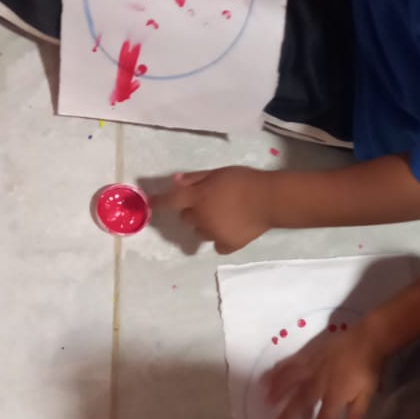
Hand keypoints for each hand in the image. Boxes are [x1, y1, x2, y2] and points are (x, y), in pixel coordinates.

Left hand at [155, 167, 271, 253]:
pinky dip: (221, 240)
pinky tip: (231, 231)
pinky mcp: (228, 245)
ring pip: (200, 233)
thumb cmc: (244, 180)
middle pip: (186, 218)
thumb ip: (195, 178)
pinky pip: (217, 246)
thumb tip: (175, 182)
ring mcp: (213, 234)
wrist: (269, 200)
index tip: (150, 205)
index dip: (158, 203)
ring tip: (223, 217)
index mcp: (196, 198)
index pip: (170, 201)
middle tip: (208, 203)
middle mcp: (200, 218)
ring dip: (206, 225)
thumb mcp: (218, 172)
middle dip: (192, 211)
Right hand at [266, 320, 382, 418]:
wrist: (366, 339)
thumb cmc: (368, 369)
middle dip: (289, 415)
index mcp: (335, 395)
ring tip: (266, 402)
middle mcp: (319, 383)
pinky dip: (277, 370)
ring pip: (291, 381)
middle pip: (301, 401)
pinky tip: (266, 376)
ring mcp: (311, 367)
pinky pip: (289, 363)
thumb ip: (357, 415)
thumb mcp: (367, 394)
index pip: (324, 418)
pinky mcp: (307, 354)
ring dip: (277, 392)